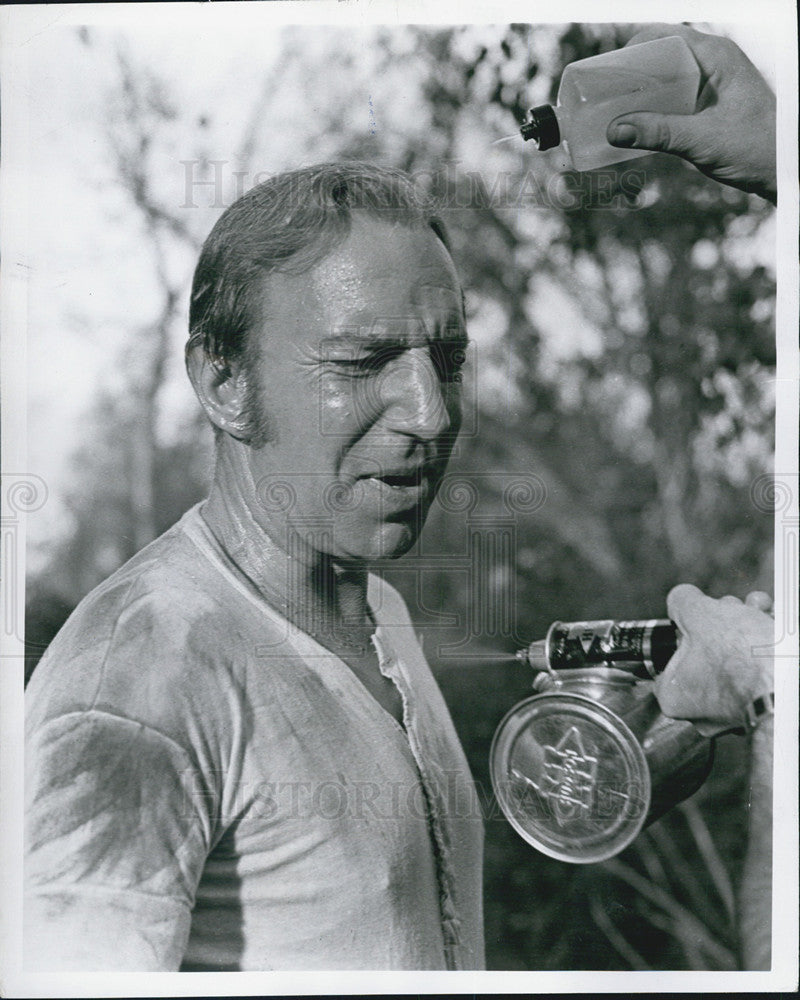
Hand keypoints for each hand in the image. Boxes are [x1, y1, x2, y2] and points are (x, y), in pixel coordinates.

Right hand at [606, 24, 776, 203]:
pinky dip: (652, 107)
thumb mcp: (702, 140)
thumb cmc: (756, 148)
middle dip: (630, 72)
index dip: (634, 48)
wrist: (783, 169)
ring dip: (639, 92)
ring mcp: (711, 84)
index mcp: (717, 56)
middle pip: (661, 55)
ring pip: (665, 78)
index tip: (607, 70)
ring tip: (611, 109)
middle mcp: (713, 64)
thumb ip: (659, 133)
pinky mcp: (708, 106)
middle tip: (601, 93)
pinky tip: (635, 124)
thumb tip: (615, 130)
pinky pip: (673, 98)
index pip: (666, 36)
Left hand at [655, 583, 773, 736]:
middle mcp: (703, 712)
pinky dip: (765, 643)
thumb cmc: (740, 655)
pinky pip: (758, 670)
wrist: (792, 680)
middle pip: (706, 653)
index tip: (697, 616)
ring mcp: (736, 711)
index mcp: (675, 697)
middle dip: (722, 621)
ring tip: (757, 607)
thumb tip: (681, 599)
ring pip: (735, 657)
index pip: (669, 657)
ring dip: (746, 625)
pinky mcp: (765, 705)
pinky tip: (771, 619)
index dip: (685, 628)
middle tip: (732, 607)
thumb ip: (681, 603)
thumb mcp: (699, 614)